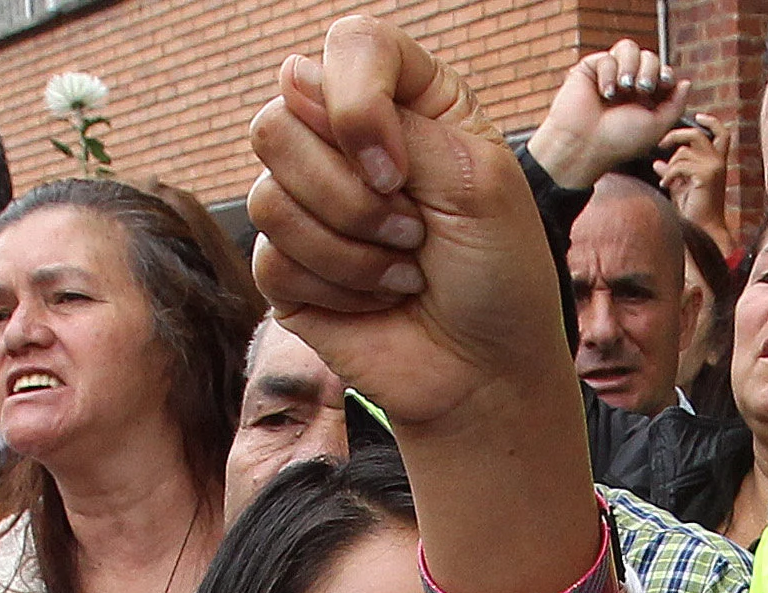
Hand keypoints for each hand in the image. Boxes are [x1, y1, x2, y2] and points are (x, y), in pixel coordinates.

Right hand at [248, 17, 581, 436]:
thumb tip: (294, 79)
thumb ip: (395, 120)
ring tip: (405, 271)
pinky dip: (339, 288)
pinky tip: (379, 301)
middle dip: (351, 195)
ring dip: (351, 249)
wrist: (487, 372)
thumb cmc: (499, 274)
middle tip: (413, 232)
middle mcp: (347, 141)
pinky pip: (271, 258)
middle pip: (280, 121)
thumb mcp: (476, 183)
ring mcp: (309, 202)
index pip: (350, 46)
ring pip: (267, 195)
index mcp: (409, 103)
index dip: (357, 100)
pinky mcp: (286, 265)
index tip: (398, 167)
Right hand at [527, 40, 690, 190]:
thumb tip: (686, 82)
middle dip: (650, 70)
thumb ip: (675, 104)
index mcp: (647, 98)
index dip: (666, 73)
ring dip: (631, 65)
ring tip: (625, 87)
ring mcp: (610, 75)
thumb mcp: (657, 126)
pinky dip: (608, 73)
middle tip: (642, 89)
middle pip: (649, 57)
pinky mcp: (590, 69)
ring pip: (629, 48)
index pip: (663, 72)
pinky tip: (604, 93)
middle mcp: (629, 84)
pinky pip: (606, 57)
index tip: (664, 83)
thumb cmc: (620, 140)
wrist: (585, 144)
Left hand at [657, 115, 732, 248]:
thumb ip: (672, 171)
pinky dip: (669, 175)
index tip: (697, 116)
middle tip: (661, 144)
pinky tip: (665, 185)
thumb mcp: (681, 185)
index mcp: (717, 161)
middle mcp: (718, 162)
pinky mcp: (706, 176)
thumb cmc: (694, 209)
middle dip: (676, 135)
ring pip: (683, 152)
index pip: (722, 133)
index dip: (711, 121)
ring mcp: (714, 168)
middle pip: (697, 134)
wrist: (704, 228)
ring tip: (665, 180)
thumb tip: (657, 163)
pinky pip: (680, 166)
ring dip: (670, 165)